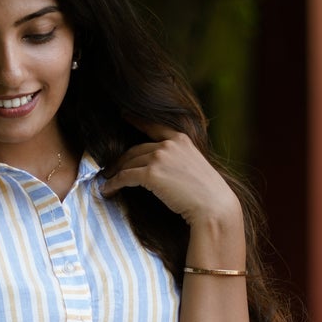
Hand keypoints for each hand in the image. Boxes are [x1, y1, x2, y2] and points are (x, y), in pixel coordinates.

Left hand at [102, 125, 243, 237]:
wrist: (214, 207)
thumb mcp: (196, 167)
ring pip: (128, 163)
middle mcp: (168, 145)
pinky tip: (107, 190)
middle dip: (121, 160)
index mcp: (181, 139)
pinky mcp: (151, 174)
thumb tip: (162, 168)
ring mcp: (159, 158)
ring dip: (115, 173)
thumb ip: (179, 160)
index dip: (136, 120)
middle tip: (110, 169)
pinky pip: (125, 177)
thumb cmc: (208, 195)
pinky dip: (114, 184)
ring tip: (107, 181)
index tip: (124, 114)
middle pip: (135, 150)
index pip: (153, 126)